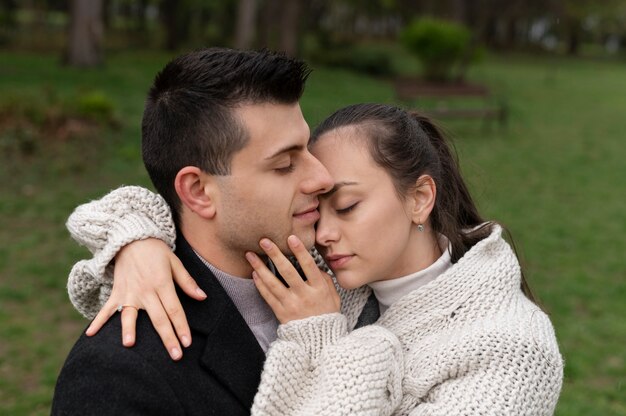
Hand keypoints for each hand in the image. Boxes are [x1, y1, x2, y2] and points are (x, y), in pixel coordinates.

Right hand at [85, 238, 206, 359]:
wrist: (132, 238)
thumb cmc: (156, 252)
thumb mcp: (175, 263)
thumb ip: (187, 282)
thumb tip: (202, 297)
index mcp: (162, 283)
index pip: (174, 310)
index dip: (181, 327)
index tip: (187, 343)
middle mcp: (146, 290)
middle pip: (158, 318)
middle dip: (167, 338)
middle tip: (175, 356)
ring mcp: (129, 292)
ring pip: (130, 315)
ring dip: (129, 329)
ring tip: (129, 344)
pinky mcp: (117, 292)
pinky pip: (107, 308)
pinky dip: (98, 321)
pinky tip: (90, 334)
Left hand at [245, 235, 339, 323]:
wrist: (319, 342)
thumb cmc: (327, 316)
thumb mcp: (334, 297)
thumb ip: (326, 280)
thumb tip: (317, 267)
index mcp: (319, 289)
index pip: (309, 266)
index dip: (300, 251)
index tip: (291, 237)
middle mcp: (304, 296)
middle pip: (287, 271)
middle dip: (274, 254)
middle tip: (264, 240)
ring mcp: (291, 305)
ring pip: (272, 283)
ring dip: (260, 267)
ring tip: (250, 255)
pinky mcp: (281, 313)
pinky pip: (267, 296)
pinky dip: (260, 284)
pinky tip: (254, 273)